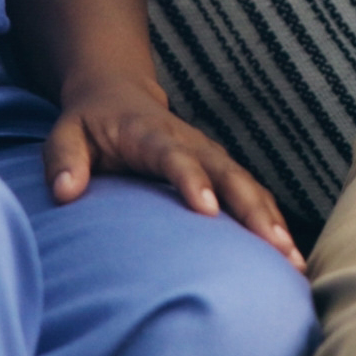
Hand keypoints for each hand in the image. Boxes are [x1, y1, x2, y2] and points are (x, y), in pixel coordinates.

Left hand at [47, 84, 303, 264]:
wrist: (118, 95)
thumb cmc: (89, 124)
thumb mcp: (64, 134)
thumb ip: (63, 160)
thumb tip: (64, 193)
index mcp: (151, 135)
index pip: (175, 157)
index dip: (192, 180)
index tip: (207, 210)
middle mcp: (190, 143)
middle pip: (228, 175)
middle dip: (253, 210)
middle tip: (273, 245)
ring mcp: (211, 156)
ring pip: (248, 186)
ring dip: (271, 221)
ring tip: (292, 260)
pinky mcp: (221, 169)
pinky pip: (253, 195)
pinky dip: (273, 221)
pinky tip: (289, 255)